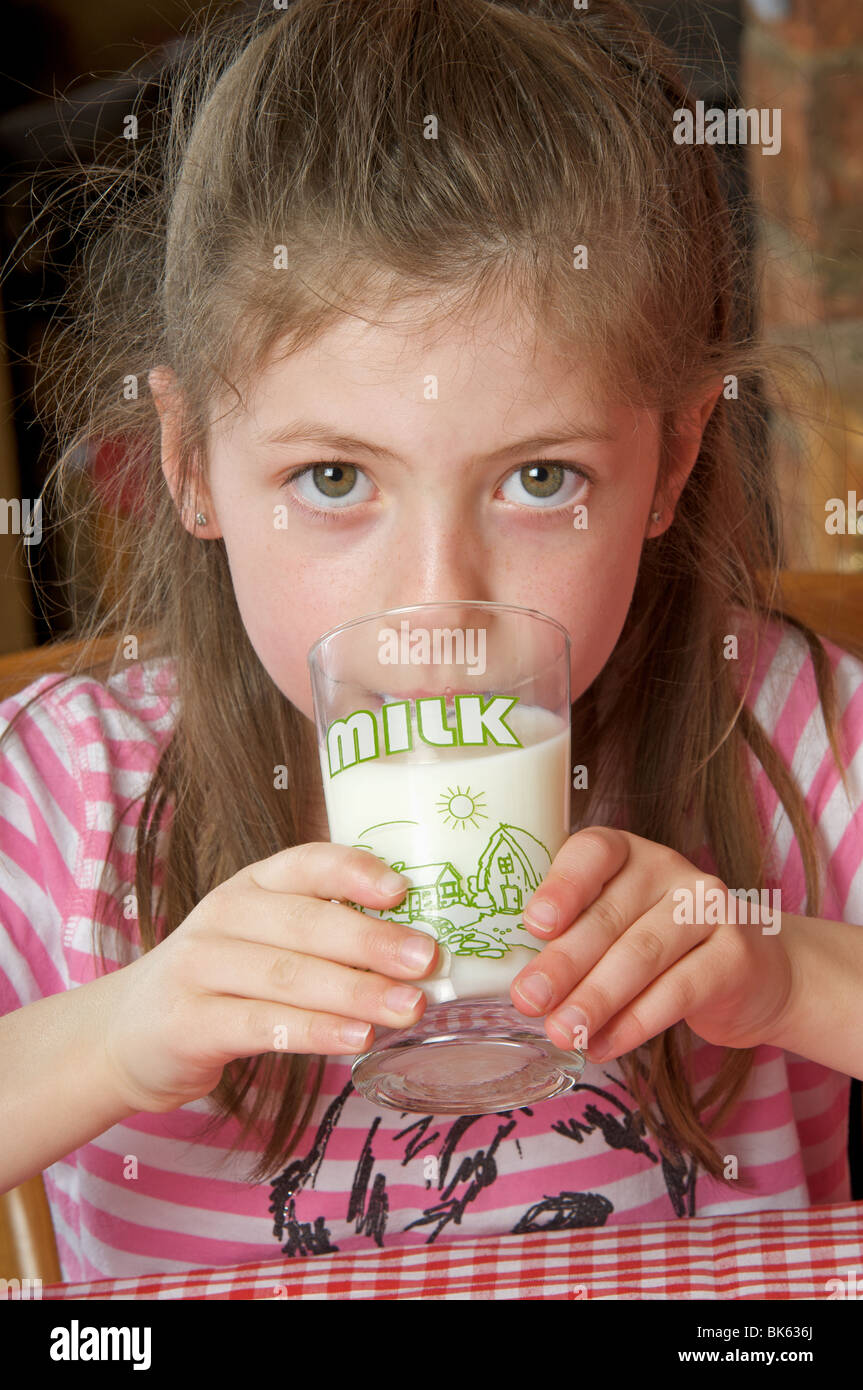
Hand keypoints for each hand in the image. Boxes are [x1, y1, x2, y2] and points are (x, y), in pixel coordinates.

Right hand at [101, 843, 437, 1112]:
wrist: (131, 1033)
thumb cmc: (223, 982)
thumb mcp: (264, 940)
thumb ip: (327, 940)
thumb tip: (417, 958)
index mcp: (252, 885)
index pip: (305, 863)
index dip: (354, 872)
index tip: (402, 891)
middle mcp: (223, 916)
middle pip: (305, 923)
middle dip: (372, 942)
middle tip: (427, 960)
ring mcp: (199, 967)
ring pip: (288, 975)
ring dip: (356, 991)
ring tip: (409, 1007)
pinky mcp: (188, 1021)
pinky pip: (260, 1023)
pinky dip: (314, 1031)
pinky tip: (356, 1039)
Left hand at [509, 827, 794, 1061]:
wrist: (757, 973)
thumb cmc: (663, 948)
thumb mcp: (619, 928)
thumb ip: (576, 939)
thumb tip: (522, 985)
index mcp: (629, 854)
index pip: (595, 852)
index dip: (563, 886)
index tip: (533, 925)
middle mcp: (670, 871)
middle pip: (610, 915)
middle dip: (564, 962)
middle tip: (529, 1000)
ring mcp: (707, 909)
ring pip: (643, 954)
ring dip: (596, 998)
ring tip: (561, 1032)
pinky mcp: (735, 955)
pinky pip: (679, 991)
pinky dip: (636, 1023)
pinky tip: (604, 1045)